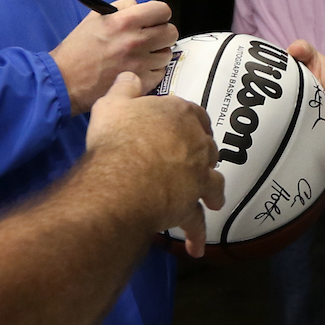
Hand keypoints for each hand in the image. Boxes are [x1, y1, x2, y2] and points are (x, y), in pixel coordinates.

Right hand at [51, 0, 177, 114]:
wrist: (66, 80)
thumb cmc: (78, 49)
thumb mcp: (95, 18)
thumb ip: (122, 8)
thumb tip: (140, 8)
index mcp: (125, 21)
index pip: (162, 10)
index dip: (159, 14)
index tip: (153, 19)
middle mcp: (136, 41)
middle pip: (171, 32)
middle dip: (162, 33)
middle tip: (150, 37)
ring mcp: (140, 63)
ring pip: (167, 53)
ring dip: (157, 53)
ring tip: (141, 55)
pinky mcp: (141, 82)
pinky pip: (160, 72)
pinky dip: (153, 70)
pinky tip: (138, 68)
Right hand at [87, 70, 225, 254]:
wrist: (121, 176)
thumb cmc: (116, 137)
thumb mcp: (111, 103)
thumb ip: (124, 88)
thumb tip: (131, 75)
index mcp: (179, 113)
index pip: (193, 114)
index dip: (190, 121)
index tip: (187, 128)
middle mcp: (196, 142)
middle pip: (208, 147)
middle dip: (204, 156)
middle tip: (198, 164)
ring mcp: (198, 173)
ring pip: (212, 183)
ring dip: (213, 192)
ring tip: (213, 202)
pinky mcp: (191, 200)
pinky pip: (196, 220)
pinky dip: (197, 234)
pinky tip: (196, 249)